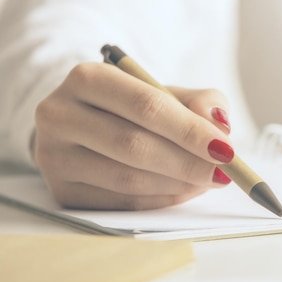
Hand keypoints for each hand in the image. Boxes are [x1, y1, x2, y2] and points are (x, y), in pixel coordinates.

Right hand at [33, 62, 233, 209]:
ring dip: (178, 184)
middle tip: (225, 172)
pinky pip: (121, 204)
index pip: (146, 106)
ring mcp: (54, 156)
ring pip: (127, 179)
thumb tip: (220, 124)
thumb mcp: (166, 92)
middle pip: (134, 145)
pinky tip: (184, 191)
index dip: (190, 130)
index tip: (227, 149)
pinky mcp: (62, 191)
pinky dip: (161, 200)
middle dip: (188, 162)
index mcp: (87, 78)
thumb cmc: (132, 107)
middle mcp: (60, 115)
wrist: (85, 124)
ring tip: (208, 180)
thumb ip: (200, 101)